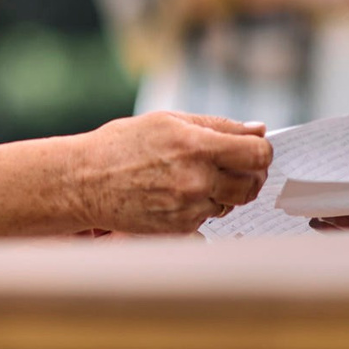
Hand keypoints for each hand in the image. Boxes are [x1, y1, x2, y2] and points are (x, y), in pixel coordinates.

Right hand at [74, 111, 272, 233]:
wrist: (84, 181)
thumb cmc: (122, 146)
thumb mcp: (168, 121)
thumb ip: (217, 126)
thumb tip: (257, 130)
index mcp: (196, 144)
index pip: (257, 154)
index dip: (263, 151)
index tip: (256, 150)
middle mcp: (196, 178)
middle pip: (252, 182)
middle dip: (250, 173)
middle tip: (236, 166)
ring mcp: (189, 206)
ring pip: (233, 202)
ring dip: (226, 191)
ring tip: (200, 178)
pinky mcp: (181, 226)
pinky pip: (210, 216)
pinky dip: (203, 205)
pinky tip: (179, 193)